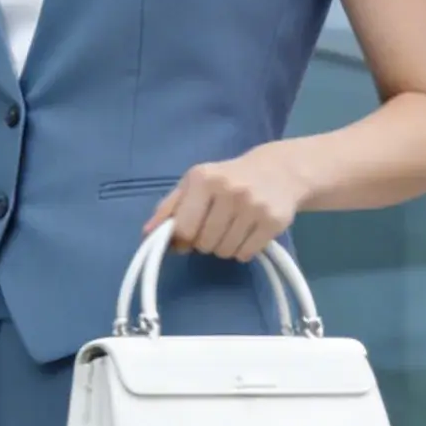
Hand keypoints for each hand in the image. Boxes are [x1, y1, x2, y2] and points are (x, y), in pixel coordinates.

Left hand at [140, 145, 308, 256]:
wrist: (279, 170)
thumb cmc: (228, 178)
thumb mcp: (195, 184)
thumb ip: (169, 208)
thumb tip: (146, 235)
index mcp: (204, 180)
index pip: (183, 229)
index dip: (182, 239)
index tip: (189, 234)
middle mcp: (229, 190)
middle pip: (204, 244)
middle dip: (205, 242)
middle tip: (217, 226)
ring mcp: (254, 206)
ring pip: (225, 252)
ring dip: (224, 247)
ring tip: (233, 227)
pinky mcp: (273, 221)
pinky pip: (246, 254)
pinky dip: (243, 251)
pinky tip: (248, 233)